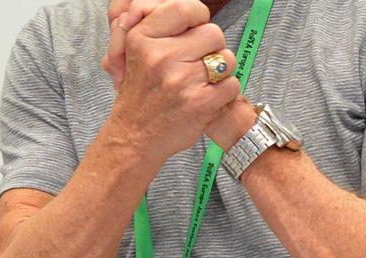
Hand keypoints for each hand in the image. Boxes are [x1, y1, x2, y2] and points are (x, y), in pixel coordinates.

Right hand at [107, 0, 239, 160]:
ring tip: (199, 84)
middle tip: (195, 66)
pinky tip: (206, 100)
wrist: (133, 138)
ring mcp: (181, 80)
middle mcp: (161, 57)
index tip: (195, 31)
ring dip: (220, 72)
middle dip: (211, 49)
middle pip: (213, 33)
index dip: (199, 18)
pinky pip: (232, 85)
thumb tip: (189, 10)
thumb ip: (157, 26)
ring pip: (226, 59)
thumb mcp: (134, 53)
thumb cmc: (140, 96)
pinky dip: (224, 94)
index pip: (185, 9)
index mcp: (143, 39)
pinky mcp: (199, 103)